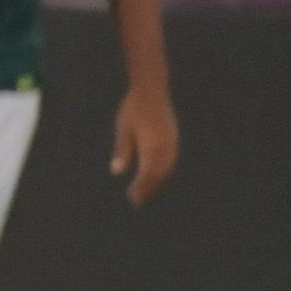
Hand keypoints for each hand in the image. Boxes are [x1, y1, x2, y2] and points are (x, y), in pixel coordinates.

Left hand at [110, 89, 178, 206]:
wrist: (152, 89)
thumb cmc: (133, 108)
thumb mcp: (123, 129)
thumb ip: (122, 151)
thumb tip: (116, 173)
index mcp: (153, 145)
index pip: (147, 173)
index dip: (140, 188)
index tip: (132, 199)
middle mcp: (166, 146)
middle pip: (158, 174)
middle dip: (148, 188)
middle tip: (136, 201)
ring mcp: (173, 142)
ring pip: (166, 169)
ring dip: (156, 181)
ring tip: (144, 191)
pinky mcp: (174, 138)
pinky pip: (171, 160)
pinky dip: (163, 171)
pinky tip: (155, 175)